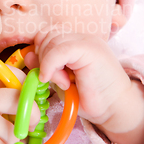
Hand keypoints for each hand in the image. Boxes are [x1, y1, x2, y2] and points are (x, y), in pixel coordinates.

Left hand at [24, 25, 143, 143]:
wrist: (115, 109)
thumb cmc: (88, 97)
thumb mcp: (59, 79)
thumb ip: (44, 65)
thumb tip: (28, 55)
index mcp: (75, 42)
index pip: (47, 34)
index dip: (39, 51)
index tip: (44, 72)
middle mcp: (82, 37)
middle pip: (47, 35)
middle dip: (43, 58)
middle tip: (54, 79)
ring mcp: (87, 41)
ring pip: (52, 41)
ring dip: (49, 64)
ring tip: (62, 82)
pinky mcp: (90, 50)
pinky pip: (60, 50)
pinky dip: (51, 65)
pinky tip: (59, 81)